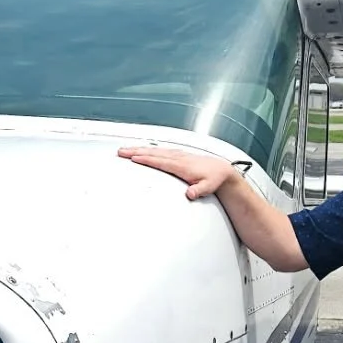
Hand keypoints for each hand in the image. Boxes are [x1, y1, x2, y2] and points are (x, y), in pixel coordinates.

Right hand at [118, 146, 247, 200]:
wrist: (221, 171)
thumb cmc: (213, 179)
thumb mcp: (208, 188)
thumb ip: (199, 191)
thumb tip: (191, 194)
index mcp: (181, 165)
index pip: (160, 161)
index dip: (146, 159)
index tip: (133, 158)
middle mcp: (178, 157)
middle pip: (153, 153)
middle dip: (136, 151)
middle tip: (121, 151)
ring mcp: (177, 155)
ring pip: (154, 150)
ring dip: (139, 149)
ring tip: (125, 149)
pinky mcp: (177, 155)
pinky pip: (159, 150)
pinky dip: (148, 149)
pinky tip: (141, 149)